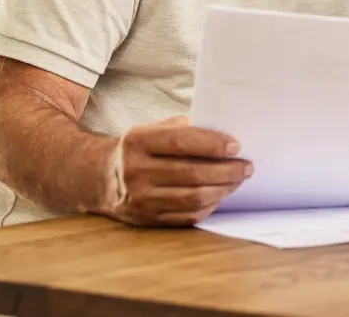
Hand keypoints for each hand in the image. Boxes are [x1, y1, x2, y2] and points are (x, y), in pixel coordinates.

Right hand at [102, 116, 250, 226]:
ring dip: (222, 189)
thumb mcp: (153, 129)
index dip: (212, 144)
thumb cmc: (140, 149)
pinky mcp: (146, 220)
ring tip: (238, 180)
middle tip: (246, 166)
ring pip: (192, 198)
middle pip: (191, 173)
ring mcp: (139, 200)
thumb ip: (183, 129)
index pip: (181, 142)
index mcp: (136, 141)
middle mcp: (134, 171)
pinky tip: (220, 195)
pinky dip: (209, 206)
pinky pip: (187, 217)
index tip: (236, 146)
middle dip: (226, 170)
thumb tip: (224, 134)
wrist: (101, 178)